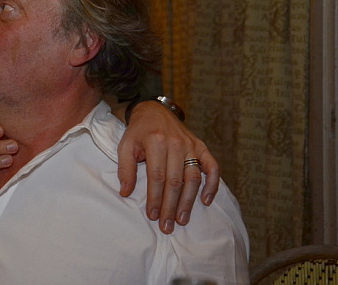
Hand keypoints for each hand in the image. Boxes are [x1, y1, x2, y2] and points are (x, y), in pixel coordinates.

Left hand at [117, 101, 218, 233]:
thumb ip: (125, 168)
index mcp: (156, 142)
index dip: (155, 198)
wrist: (154, 111)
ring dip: (188, 201)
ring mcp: (191, 145)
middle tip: (167, 226)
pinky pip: (212, 167)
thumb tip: (126, 193)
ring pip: (193, 178)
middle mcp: (176, 143)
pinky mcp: (201, 146)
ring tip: (182, 220)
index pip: (157, 176)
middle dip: (171, 206)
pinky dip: (212, 184)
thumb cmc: (138, 131)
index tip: (152, 216)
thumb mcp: (125, 145)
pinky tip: (205, 200)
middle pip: (175, 181)